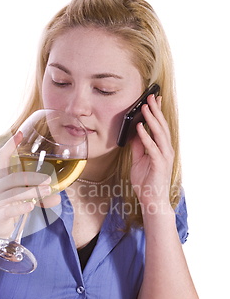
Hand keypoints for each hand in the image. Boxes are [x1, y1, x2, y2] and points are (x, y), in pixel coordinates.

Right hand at [0, 132, 59, 237]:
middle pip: (15, 176)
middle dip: (34, 177)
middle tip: (49, 179)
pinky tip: (31, 207)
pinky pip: (11, 209)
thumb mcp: (26, 200)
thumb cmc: (10, 208)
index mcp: (2, 178)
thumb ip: (41, 197)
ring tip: (47, 191)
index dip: (11, 145)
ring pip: (15, 192)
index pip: (3, 157)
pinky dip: (22, 207)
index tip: (20, 133)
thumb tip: (58, 196)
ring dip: (33, 191)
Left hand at [130, 95, 173, 214]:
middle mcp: (165, 150)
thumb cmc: (146, 182)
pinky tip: (140, 128)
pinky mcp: (159, 164)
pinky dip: (146, 137)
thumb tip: (134, 133)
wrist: (151, 200)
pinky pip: (152, 148)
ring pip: (159, 134)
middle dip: (155, 111)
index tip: (153, 99)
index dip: (157, 113)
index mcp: (161, 148)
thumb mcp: (138, 160)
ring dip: (151, 120)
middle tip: (150, 97)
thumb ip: (137, 147)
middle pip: (161, 126)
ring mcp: (164, 157)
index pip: (160, 127)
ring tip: (145, 108)